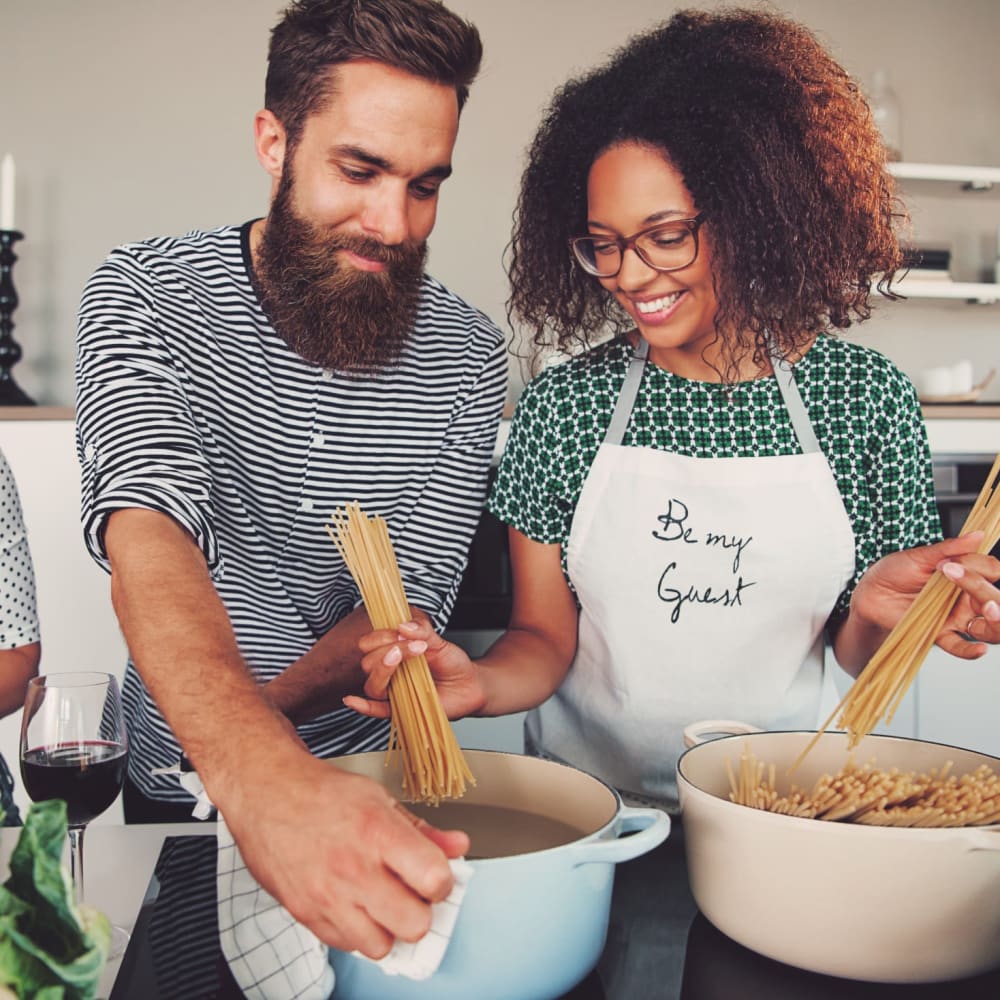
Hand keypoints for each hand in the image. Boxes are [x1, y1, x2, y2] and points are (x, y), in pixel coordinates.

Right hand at [219, 745, 469, 958]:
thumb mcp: (379, 798)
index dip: (443, 881)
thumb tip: (458, 846)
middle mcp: (353, 869)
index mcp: (377, 833)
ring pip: (381, 946)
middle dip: (420, 911)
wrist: (266, 794)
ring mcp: (327, 897)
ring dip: (388, 928)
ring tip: (383, 902)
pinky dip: (357, 932)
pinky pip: (347, 945)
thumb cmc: (322, 793)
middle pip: (414, 924)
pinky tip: (356, 905)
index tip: (435, 876)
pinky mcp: (305, 914)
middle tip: (412, 893)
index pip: (434, 879)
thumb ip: (422, 830)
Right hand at [346, 618, 486, 719]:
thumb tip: (403, 625)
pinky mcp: (400, 710)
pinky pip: (376, 710)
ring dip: (383, 669)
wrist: (470, 685)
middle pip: (368, 663)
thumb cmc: (452, 664)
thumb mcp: (439, 642)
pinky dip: (362, 706)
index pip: (370, 644)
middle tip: (412, 645)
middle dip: (386, 650)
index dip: (381, 636)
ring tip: (402, 656)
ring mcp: (393, 692)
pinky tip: (351, 700)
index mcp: (393, 653)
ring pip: (372, 684)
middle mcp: (389, 673)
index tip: (402, 631)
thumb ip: (423, 631)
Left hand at [852, 533, 999, 659]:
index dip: (985, 568)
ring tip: (988, 610)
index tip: (963, 564)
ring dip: (994, 619)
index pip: (990, 570)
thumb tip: (977, 535)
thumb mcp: (919, 556)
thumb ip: (949, 549)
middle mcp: (966, 596)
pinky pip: (960, 645)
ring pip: (988, 625)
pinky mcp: (940, 632)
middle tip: (978, 589)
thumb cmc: (894, 571)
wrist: (870, 593)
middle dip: (993, 595)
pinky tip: (979, 648)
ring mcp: (955, 616)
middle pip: (994, 599)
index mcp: (965, 573)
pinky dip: (971, 650)